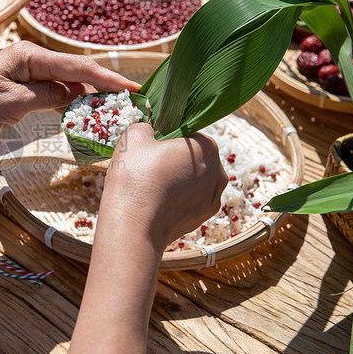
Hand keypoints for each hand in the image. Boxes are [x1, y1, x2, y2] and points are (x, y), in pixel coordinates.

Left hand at [0, 41, 140, 144]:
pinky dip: (66, 106)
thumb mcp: (13, 102)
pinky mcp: (17, 91)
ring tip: (108, 114)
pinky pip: (50, 95)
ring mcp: (24, 75)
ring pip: (64, 86)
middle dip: (101, 88)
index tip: (132, 88)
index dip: (107, 79)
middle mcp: (29, 60)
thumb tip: (74, 97)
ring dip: (84, 100)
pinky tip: (78, 117)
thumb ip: (47, 97)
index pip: (77, 67)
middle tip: (128, 104)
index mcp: (28, 55)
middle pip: (75, 73)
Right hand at [98, 123, 226, 252]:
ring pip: (193, 180)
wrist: (134, 227)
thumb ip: (146, 127)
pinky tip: (157, 203)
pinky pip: (190, 200)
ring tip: (151, 187)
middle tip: (149, 167)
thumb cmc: (135, 178)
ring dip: (177, 180)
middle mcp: (218, 172)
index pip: (189, 134)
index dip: (168, 138)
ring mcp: (213, 198)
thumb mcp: (134, 137)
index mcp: (207, 147)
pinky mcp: (203, 218)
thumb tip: (150, 132)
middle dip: (174, 160)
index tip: (152, 148)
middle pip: (194, 158)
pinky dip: (177, 199)